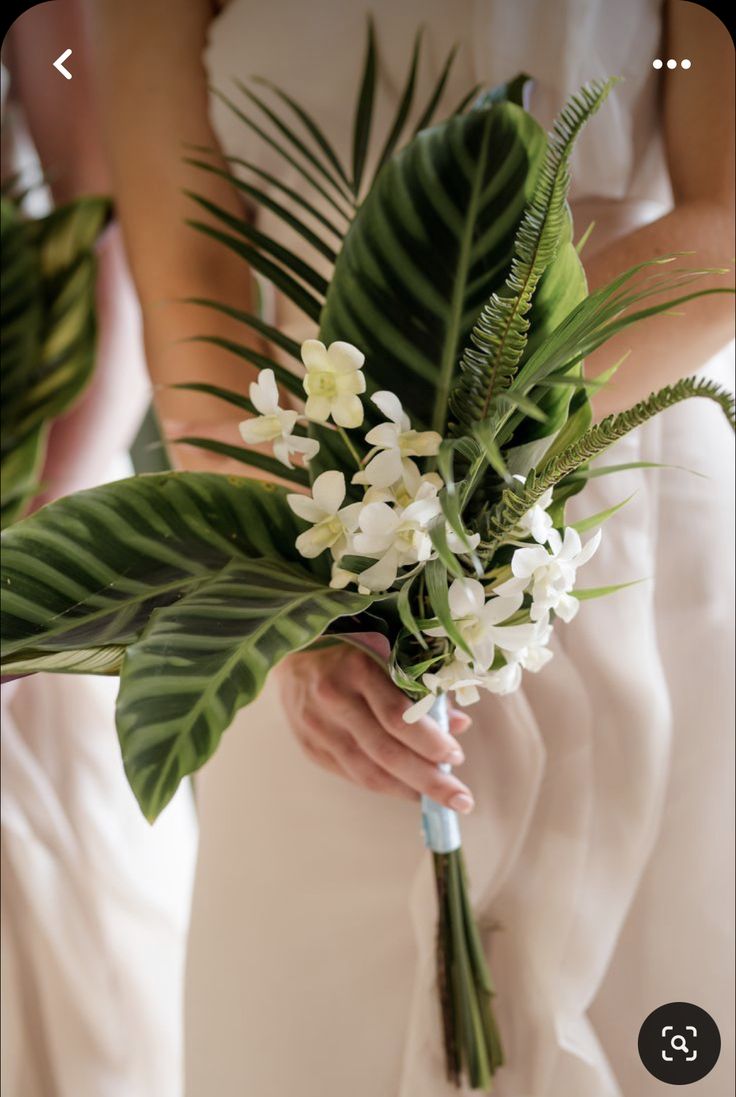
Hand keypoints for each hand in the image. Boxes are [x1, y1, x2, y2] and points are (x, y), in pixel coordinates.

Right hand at [275, 645, 474, 811]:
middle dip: (428, 780)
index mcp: (358, 668)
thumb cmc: (353, 646)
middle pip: (385, 752)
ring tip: (437, 801)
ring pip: (366, 771)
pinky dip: (382, 786)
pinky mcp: (309, 747)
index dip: (430, 742)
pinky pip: (351, 775)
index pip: (398, 717)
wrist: (293, 650)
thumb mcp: (389, 652)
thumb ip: (423, 687)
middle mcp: (334, 699)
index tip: (456, 757)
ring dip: (407, 790)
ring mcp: (317, 726)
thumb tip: (459, 725)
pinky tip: (405, 789)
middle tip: (460, 799)